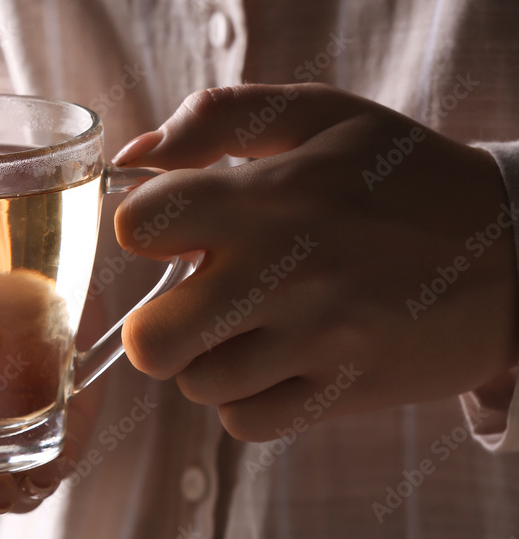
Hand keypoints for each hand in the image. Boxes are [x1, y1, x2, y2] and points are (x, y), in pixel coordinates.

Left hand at [112, 83, 518, 440]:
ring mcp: (316, 342)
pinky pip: (245, 423)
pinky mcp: (342, 393)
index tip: (174, 230)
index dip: (144, 227)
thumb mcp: (321, 115)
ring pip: (196, 384)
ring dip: (206, 360)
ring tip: (247, 327)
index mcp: (270, 197)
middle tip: (192, 299)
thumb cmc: (405, 176)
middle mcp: (284, 275)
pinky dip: (246, 400)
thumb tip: (134, 155)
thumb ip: (219, 118)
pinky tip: (276, 362)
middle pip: (151, 338)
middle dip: (156, 321)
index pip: (138, 227)